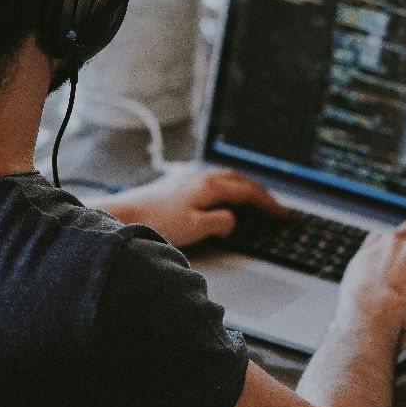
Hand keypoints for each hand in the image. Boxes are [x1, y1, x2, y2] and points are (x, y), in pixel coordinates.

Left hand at [98, 167, 284, 247]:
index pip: (248, 192)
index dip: (268, 204)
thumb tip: (232, 220)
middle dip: (259, 192)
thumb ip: (220, 222)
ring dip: (242, 188)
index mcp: (210, 187)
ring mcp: (187, 179)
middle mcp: (200, 178)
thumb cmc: (157, 222)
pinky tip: (219, 196)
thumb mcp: (196, 228)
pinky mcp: (176, 185)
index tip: (282, 214)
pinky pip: (210, 181)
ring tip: (251, 199)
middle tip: (272, 206)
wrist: (123, 215)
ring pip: (224, 179)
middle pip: (238, 180)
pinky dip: (225, 188)